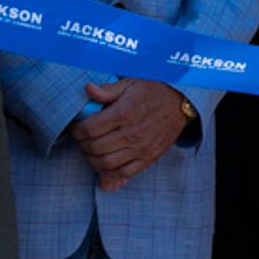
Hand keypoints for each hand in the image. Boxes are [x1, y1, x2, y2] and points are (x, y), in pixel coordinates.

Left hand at [71, 80, 189, 190]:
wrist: (180, 100)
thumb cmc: (153, 90)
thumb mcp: (129, 83)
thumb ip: (107, 90)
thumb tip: (88, 89)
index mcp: (123, 113)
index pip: (90, 129)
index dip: (78, 131)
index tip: (78, 129)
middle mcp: (131, 133)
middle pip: (95, 148)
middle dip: (83, 146)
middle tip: (83, 141)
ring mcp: (141, 148)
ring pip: (106, 164)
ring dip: (93, 161)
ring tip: (92, 153)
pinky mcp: (149, 158)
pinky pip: (125, 173)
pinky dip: (111, 175)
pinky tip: (105, 168)